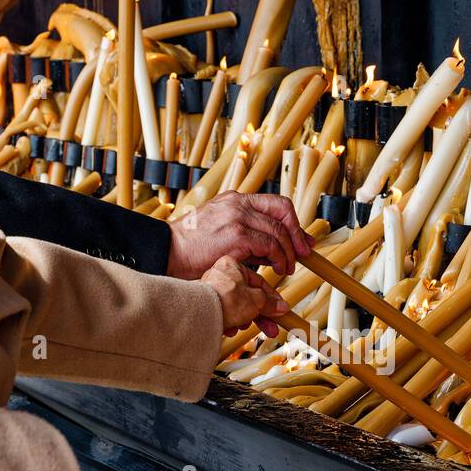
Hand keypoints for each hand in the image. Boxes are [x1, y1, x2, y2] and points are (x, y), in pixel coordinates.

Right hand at [167, 192, 313, 279]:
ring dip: (288, 253)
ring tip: (286, 268)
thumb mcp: (221, 236)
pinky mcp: (237, 234)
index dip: (293, 222)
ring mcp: (238, 216)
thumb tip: (272, 253)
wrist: (166, 252)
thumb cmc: (189, 250)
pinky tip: (276, 270)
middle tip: (303, 253)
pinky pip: (270, 245)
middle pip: (283, 210)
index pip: (274, 204)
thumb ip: (248, 240)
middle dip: (297, 234)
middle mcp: (237, 203)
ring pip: (279, 230)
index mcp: (234, 200)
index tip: (301, 240)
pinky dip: (279, 259)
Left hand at [200, 256, 289, 337]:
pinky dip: (229, 322)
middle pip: (247, 297)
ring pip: (236, 307)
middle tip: (270, 326)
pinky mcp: (206, 305)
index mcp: (233, 265)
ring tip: (243, 326)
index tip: (279, 308)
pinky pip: (224, 314)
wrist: (202, 315)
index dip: (272, 298)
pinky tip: (230, 329)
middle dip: (259, 315)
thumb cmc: (225, 300)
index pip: (259, 282)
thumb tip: (280, 306)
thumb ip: (270, 303)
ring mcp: (211, 290)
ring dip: (243, 320)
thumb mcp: (256, 300)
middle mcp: (220, 275)